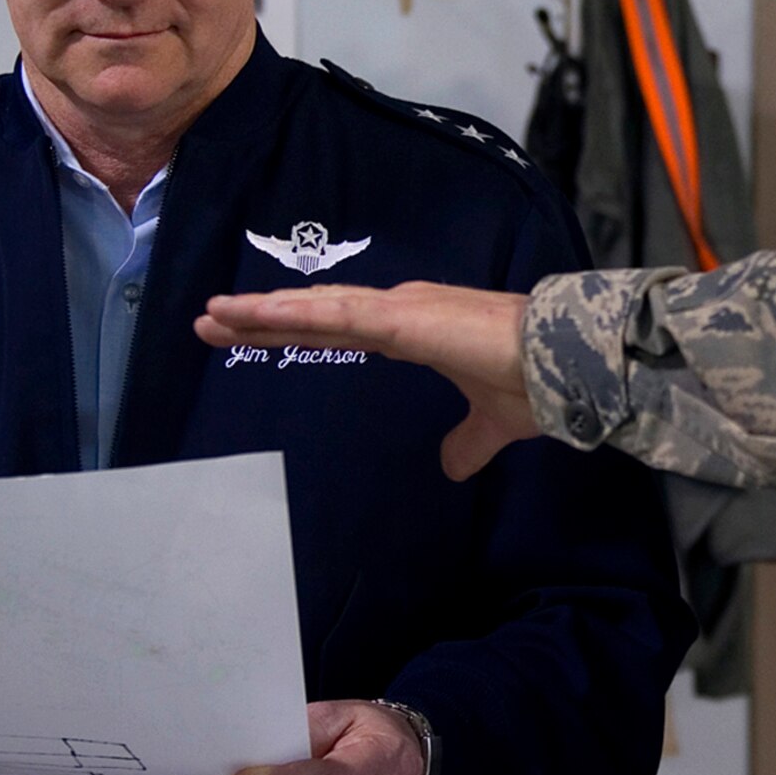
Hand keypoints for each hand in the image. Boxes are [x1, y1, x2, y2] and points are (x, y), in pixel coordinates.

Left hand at [197, 281, 536, 478]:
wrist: (568, 367)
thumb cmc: (534, 385)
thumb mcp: (491, 422)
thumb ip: (466, 442)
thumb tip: (450, 466)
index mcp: (413, 329)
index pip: (336, 327)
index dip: (292, 329)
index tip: (247, 334)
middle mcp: (401, 311)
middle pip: (314, 313)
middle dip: (261, 317)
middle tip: (207, 322)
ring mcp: (402, 310)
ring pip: (318, 308)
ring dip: (264, 310)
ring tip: (214, 315)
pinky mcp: (407, 319)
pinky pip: (340, 314)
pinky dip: (298, 311)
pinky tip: (260, 312)